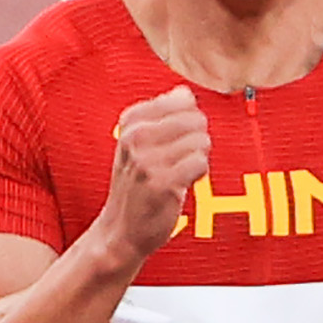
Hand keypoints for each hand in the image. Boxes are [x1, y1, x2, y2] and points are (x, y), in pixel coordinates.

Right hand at [96, 86, 213, 269]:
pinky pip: (200, 163)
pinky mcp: (162, 183)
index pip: (183, 99)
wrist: (120, 230)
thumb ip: (162, 115)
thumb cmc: (136, 185)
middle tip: (178, 159)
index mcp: (130, 121)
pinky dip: (198, 175)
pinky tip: (181, 184)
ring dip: (197, 159)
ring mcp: (147, 160)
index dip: (188, 120)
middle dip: (196, 139)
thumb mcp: (138, 143)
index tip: (171, 140)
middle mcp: (135, 137)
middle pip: (196, 118)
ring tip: (178, 173)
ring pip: (201, 141)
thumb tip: (184, 92)